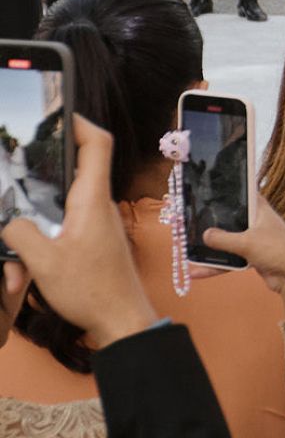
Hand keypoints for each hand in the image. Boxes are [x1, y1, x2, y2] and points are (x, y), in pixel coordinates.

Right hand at [2, 117, 155, 352]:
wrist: (121, 323)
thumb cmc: (92, 292)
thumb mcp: (45, 262)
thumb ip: (19, 234)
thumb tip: (8, 221)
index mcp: (91, 200)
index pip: (96, 144)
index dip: (79, 122)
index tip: (57, 114)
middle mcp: (96, 207)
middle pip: (64, 178)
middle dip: (32, 188)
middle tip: (12, 190)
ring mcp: (93, 225)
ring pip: (52, 214)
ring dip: (27, 238)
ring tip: (14, 272)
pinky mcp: (89, 243)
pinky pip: (56, 236)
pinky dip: (36, 255)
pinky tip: (21, 280)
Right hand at [192, 193, 284, 300]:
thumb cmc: (278, 251)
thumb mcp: (247, 242)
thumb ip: (223, 239)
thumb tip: (204, 235)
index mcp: (259, 209)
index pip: (241, 193)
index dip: (225, 191)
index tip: (205, 189)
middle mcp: (256, 222)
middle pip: (229, 219)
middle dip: (210, 222)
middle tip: (187, 220)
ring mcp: (253, 239)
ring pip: (227, 240)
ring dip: (210, 246)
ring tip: (186, 247)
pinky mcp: (251, 256)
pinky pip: (229, 258)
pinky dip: (215, 265)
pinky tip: (196, 272)